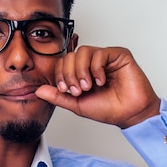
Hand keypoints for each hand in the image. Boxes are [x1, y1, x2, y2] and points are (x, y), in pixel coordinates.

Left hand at [35, 46, 160, 128]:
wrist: (129, 114)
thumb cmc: (107, 109)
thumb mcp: (76, 104)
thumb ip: (57, 96)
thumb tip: (37, 91)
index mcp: (82, 71)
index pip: (63, 62)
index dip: (60, 74)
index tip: (66, 90)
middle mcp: (92, 62)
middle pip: (71, 55)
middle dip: (70, 74)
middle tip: (78, 90)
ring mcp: (105, 57)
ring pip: (83, 52)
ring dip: (81, 71)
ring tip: (88, 86)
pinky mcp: (119, 55)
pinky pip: (100, 53)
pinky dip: (96, 68)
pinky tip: (101, 81)